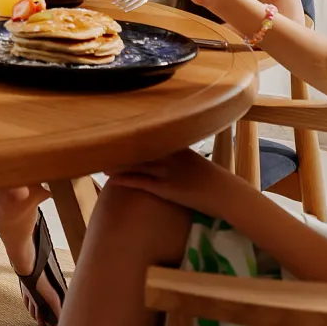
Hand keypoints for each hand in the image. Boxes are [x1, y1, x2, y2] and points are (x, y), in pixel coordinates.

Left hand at [105, 147, 231, 216]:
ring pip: (137, 164)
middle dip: (121, 147)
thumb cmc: (212, 179)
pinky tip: (112, 180)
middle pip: (140, 148)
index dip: (131, 135)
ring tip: (100, 161)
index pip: (150, 136)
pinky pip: (142, 183)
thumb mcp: (195, 160)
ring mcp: (168, 172)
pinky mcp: (167, 189)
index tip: (115, 131)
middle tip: (102, 145)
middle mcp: (171, 156)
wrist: (226, 194)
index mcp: (178, 146)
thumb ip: (179, 154)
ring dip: (118, 164)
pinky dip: (126, 180)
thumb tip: (166, 151)